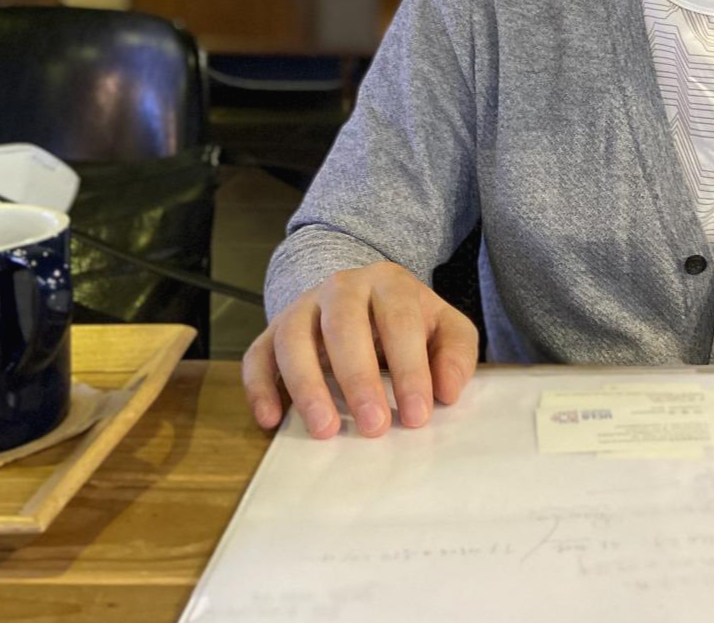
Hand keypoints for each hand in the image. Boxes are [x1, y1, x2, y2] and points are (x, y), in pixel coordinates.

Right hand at [241, 261, 478, 439]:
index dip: (409, 369)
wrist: (360, 296)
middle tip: (375, 427)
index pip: (399, 321)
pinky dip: (259, 387)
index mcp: (388, 283)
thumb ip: (456, 353)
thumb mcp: (443, 327)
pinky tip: (271, 419)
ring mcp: (302, 307)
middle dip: (359, 379)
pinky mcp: (272, 332)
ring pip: (293, 339)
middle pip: (344, 326)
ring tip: (326, 429)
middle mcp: (341, 288)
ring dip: (308, 386)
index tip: (417, 416)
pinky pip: (257, 356)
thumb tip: (448, 391)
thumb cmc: (407, 322)